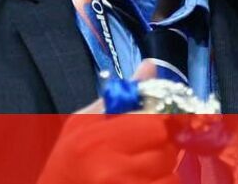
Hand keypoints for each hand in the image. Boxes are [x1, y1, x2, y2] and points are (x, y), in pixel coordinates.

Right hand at [40, 63, 183, 183]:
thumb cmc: (67, 165)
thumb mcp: (82, 125)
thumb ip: (119, 97)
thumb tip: (150, 66)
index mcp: (96, 139)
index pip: (155, 120)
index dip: (161, 119)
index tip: (159, 120)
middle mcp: (110, 168)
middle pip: (166, 146)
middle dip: (162, 145)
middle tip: (143, 149)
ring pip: (170, 171)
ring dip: (162, 168)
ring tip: (138, 168)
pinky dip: (161, 183)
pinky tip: (141, 180)